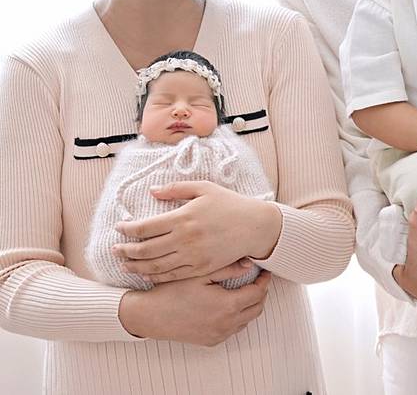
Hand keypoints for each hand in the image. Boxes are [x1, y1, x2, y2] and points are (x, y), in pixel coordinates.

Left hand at [113, 181, 282, 282]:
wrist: (253, 226)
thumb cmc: (229, 204)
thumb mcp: (203, 188)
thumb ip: (176, 189)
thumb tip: (152, 191)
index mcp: (183, 217)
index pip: (146, 227)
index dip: (128, 229)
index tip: (119, 228)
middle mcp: (185, 239)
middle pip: (146, 249)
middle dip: (126, 251)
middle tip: (114, 250)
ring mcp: (192, 256)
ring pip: (156, 266)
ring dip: (136, 266)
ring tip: (125, 264)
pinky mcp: (200, 268)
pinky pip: (172, 275)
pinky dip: (156, 276)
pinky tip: (147, 274)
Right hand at [119, 270, 271, 344]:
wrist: (151, 316)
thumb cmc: (173, 292)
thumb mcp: (200, 273)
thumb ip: (227, 268)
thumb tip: (249, 263)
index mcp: (227, 306)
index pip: (257, 293)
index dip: (264, 280)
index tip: (265, 271)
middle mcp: (226, 324)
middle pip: (256, 309)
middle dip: (261, 293)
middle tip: (258, 279)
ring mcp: (219, 335)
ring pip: (246, 320)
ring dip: (250, 305)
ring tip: (245, 288)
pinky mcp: (210, 340)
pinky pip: (233, 329)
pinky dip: (237, 317)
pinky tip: (229, 303)